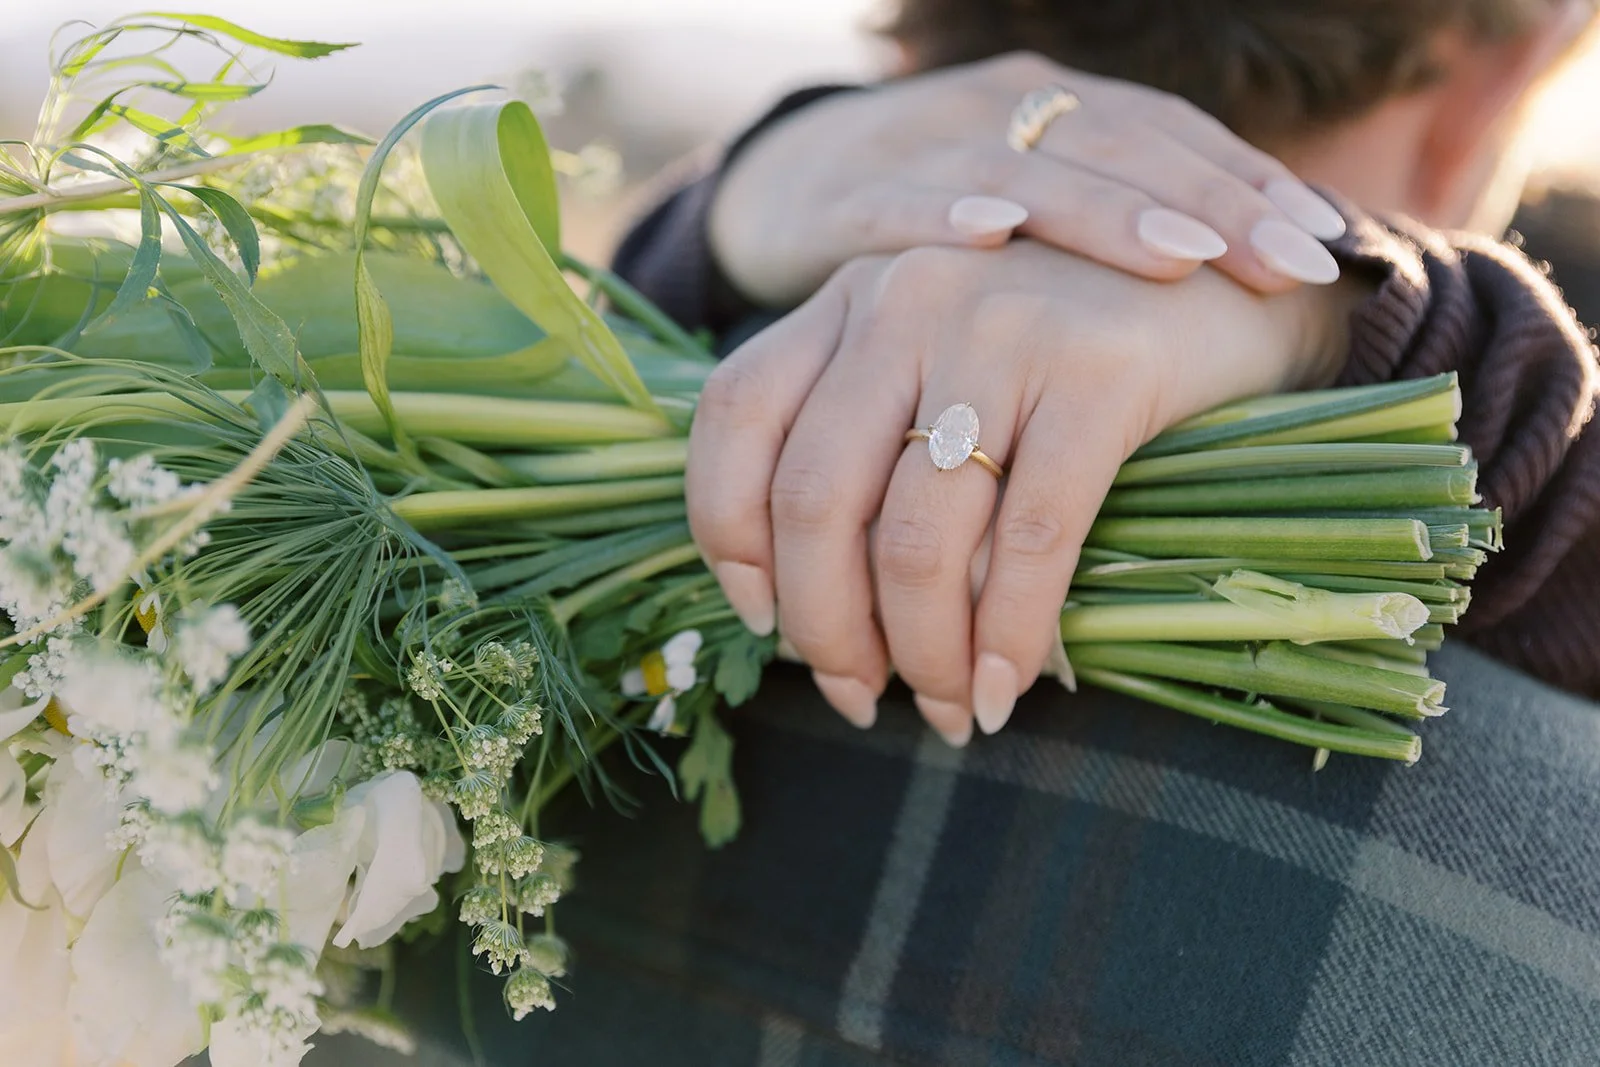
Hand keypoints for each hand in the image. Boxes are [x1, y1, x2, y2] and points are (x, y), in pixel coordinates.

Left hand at [689, 243, 1358, 741]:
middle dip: (826, 629)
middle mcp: (907, 297)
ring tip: (946, 709)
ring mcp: (1001, 327)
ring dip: (922, 654)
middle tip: (859, 699)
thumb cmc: (1066, 353)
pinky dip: (1008, 635)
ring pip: (917, 536)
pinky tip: (1006, 687)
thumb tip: (816, 614)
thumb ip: (871, 443)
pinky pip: (1028, 540)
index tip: (764, 621)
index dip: (732, 538)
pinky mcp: (1100, 370)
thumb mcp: (944, 365)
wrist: (1231, 284)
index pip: (737, 418)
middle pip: (816, 498)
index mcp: (851, 296)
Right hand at [710, 52, 1346, 308]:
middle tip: (1288, 262)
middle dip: (1209, 205)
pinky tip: (991, 238)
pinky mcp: (847, 192)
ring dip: (1103, 211)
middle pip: (1121, 148)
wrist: (786, 183)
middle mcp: (1004, 110)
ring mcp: (925, 144)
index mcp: (1061, 111)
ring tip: (1179, 256)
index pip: (1170, 138)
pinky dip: (942, 215)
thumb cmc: (936, 221)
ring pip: (1025, 168)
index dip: (1247, 184)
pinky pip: (898, 202)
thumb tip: (1236, 319)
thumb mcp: (1032, 220)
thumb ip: (1110, 252)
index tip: (1324, 244)